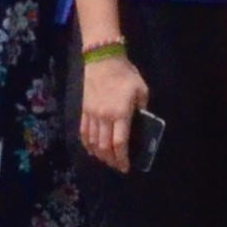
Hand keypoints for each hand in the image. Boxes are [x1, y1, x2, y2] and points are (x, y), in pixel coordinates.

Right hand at [77, 46, 148, 169]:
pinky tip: (92, 150)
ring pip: (93, 142)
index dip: (122, 158)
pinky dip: (87, 144)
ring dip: (100, 155)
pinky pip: (84, 132)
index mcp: (121, 113)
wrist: (102, 59)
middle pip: (105, 146)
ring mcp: (92, 115)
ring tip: (107, 160)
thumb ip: (142, 108)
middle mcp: (104, 117)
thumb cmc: (125, 74)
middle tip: (118, 166)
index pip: (120, 142)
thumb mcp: (141, 90)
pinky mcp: (84, 110)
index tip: (126, 167)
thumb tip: (142, 123)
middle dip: (111, 160)